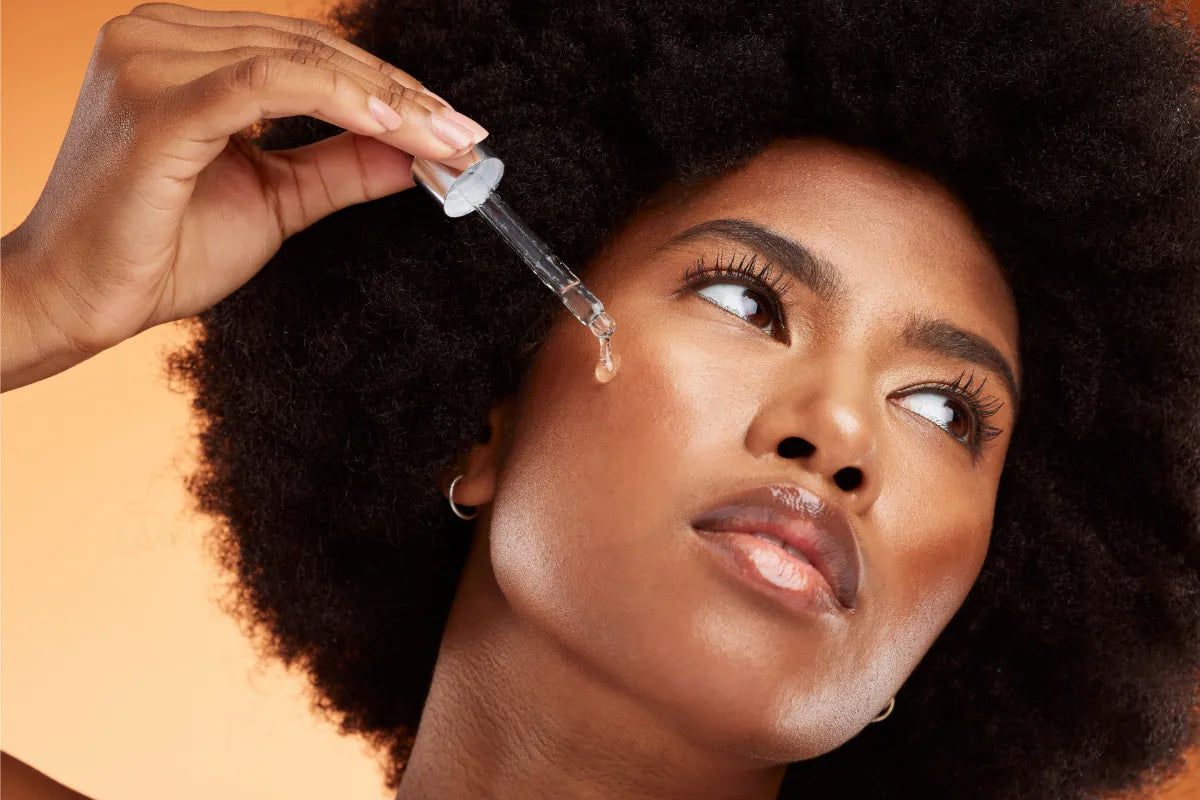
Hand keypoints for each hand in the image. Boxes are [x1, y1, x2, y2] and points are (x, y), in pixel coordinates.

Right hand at [1, 3, 487, 390]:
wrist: (76, 300)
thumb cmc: (158, 249)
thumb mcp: (275, 199)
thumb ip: (339, 165)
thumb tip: (414, 152)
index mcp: (181, 50)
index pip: (306, 51)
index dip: (387, 86)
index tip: (454, 127)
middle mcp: (159, 36)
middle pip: (312, 48)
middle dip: (403, 95)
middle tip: (468, 135)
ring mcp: (151, 61)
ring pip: (300, 59)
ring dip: (387, 100)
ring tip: (448, 140)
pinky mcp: (157, 103)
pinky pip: (267, 83)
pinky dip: (339, 101)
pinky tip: (393, 128)